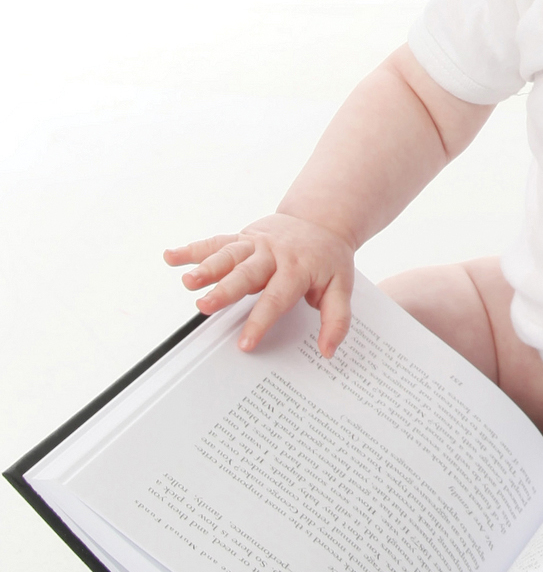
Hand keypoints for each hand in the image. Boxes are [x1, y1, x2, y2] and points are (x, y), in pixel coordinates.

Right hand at [163, 214, 354, 356]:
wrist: (321, 220)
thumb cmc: (328, 259)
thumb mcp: (342, 288)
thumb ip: (336, 320)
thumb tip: (327, 351)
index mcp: (297, 269)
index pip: (276, 299)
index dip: (260, 322)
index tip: (245, 344)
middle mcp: (273, 255)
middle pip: (246, 273)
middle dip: (224, 290)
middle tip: (205, 306)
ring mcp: (255, 244)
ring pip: (227, 254)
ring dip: (205, 267)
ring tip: (187, 282)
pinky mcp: (242, 238)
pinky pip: (216, 242)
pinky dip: (192, 249)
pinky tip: (171, 256)